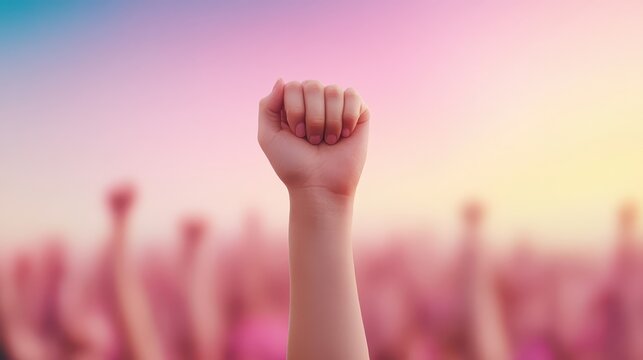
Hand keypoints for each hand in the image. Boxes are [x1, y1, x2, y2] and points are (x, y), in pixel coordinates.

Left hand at [258, 79, 369, 196]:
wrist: (320, 185)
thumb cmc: (293, 164)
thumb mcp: (268, 136)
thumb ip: (267, 106)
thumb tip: (282, 79)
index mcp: (294, 104)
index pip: (293, 86)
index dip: (295, 111)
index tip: (297, 135)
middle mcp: (316, 101)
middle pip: (313, 85)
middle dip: (312, 117)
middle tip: (313, 140)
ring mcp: (337, 106)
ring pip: (333, 90)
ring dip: (329, 121)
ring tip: (329, 140)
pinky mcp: (359, 113)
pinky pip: (353, 96)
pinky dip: (347, 117)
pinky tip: (345, 134)